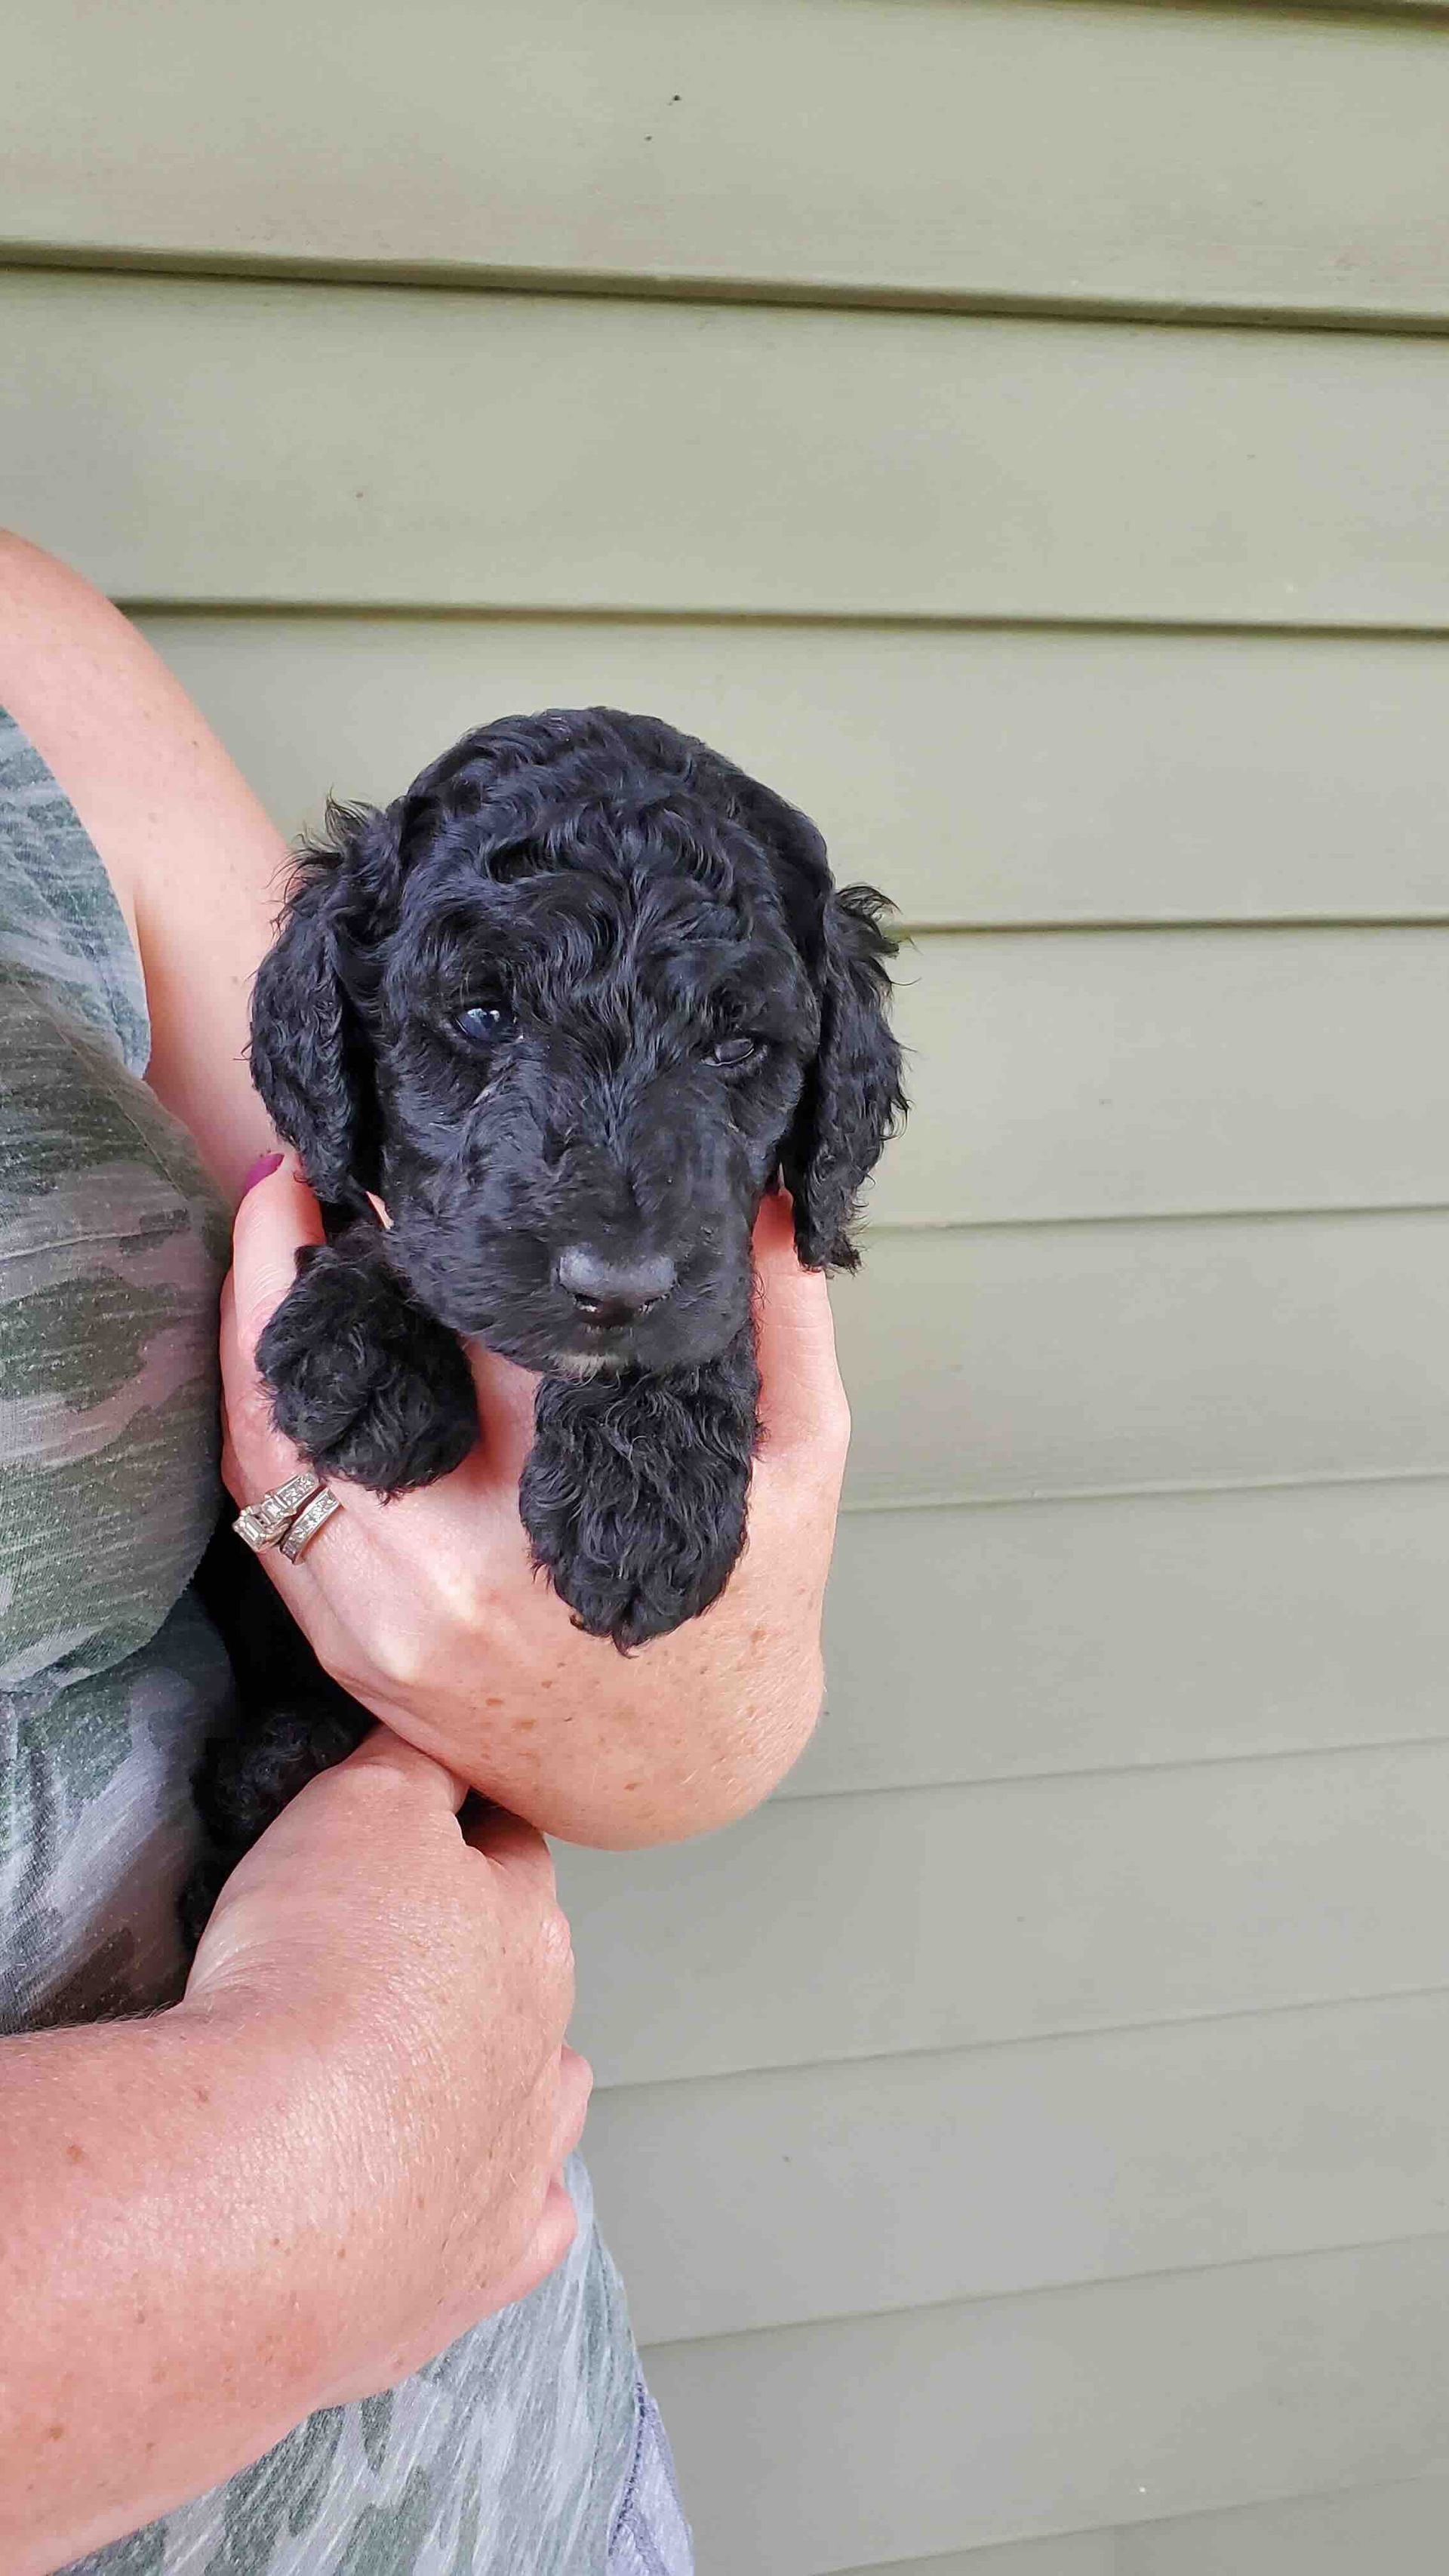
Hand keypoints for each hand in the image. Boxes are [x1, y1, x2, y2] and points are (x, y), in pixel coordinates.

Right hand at [185, 1727, 589, 2399]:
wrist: (274, 2179)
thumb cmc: (314, 1978)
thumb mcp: (355, 1806)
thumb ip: (409, 1764)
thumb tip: (441, 1733)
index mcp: (524, 1926)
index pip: (510, 1848)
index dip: (461, 1832)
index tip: (418, 1830)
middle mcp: (544, 2043)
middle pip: (530, 1975)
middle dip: (478, 1958)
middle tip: (380, 1959)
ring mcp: (521, 2163)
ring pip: (545, 2101)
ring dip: (501, 2082)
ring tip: (419, 2079)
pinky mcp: (480, 2268)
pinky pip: (524, 2230)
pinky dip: (499, 2210)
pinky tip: (454, 2201)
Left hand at [220, 1166, 848, 1843]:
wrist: (690, 1776)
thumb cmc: (747, 1621)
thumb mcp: (801, 1470)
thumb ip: (785, 1329)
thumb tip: (766, 1197)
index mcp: (554, 1523)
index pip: (463, 1334)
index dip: (429, 1230)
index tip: (408, 1149)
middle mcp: (443, 1580)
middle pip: (321, 1383)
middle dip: (295, 1256)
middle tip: (305, 1160)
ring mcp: (378, 1625)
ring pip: (266, 1448)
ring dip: (254, 1327)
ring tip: (275, 1226)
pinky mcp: (346, 1649)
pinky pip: (267, 1515)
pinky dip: (260, 1417)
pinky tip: (280, 1343)